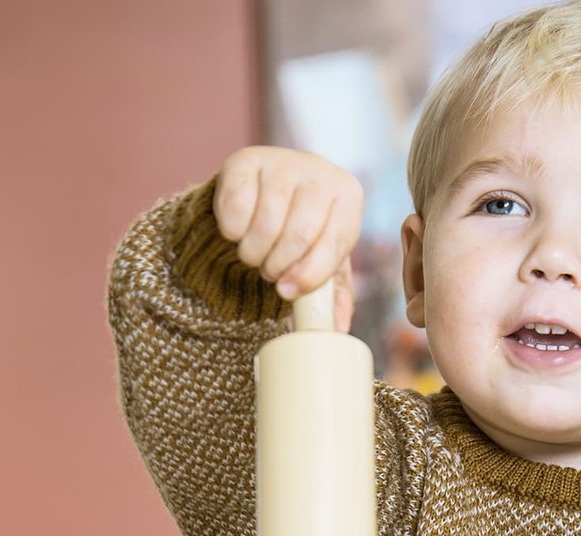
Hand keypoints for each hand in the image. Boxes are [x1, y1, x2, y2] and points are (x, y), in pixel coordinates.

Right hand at [213, 146, 363, 328]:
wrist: (268, 190)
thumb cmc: (303, 229)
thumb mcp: (323, 257)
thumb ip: (332, 293)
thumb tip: (337, 328)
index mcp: (348, 196)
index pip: (332, 245)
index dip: (307, 276)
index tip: (286, 292)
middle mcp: (319, 171)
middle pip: (297, 235)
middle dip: (277, 265)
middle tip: (269, 272)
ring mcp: (282, 161)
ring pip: (264, 224)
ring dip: (253, 252)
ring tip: (254, 254)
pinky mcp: (245, 160)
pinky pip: (235, 207)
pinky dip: (232, 231)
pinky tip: (237, 232)